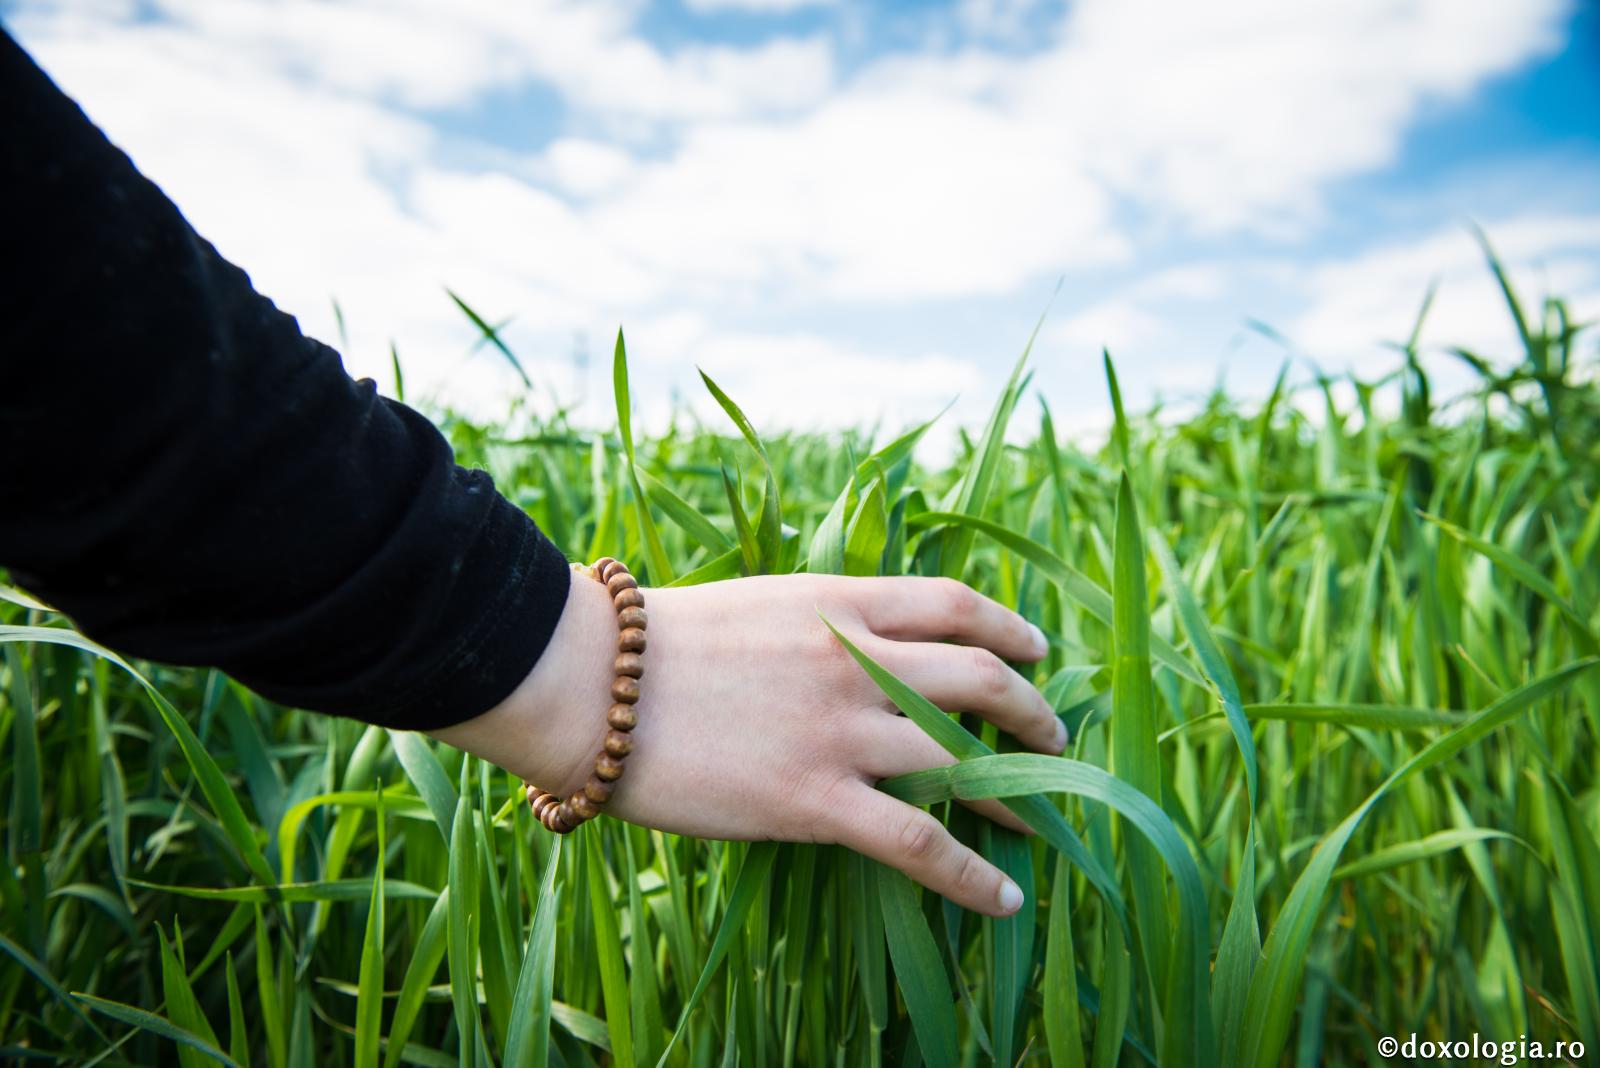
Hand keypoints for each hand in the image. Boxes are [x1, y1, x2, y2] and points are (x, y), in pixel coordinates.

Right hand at [430, 573, 1065, 917]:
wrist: (590, 681)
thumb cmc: (654, 643)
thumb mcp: (756, 605)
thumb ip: (817, 624)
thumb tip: (852, 648)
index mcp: (840, 603)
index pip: (955, 605)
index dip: (1009, 629)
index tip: (1035, 649)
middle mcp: (859, 661)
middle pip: (982, 679)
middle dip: (1033, 710)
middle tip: (1053, 736)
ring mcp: (841, 731)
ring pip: (967, 759)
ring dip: (1021, 792)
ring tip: (1044, 817)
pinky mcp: (815, 799)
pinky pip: (922, 841)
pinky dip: (974, 874)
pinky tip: (1004, 896)